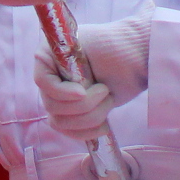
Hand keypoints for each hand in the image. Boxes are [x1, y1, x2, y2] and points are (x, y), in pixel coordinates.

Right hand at [32, 14, 151, 138]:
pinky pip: (69, 131)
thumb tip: (67, 88)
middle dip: (83, 105)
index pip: (42, 82)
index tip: (83, 92)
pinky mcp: (74, 113)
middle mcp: (51, 78)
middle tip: (105, 91)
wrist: (137, 57)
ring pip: (60, 122)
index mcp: (49, 57)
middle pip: (51, 105)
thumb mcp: (93, 47)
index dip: (61, 92)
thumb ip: (74, 63)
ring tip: (109, 100)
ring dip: (89, 117)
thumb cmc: (116, 46)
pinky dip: (87, 132)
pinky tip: (104, 125)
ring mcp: (61, 97)